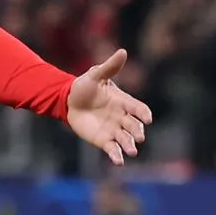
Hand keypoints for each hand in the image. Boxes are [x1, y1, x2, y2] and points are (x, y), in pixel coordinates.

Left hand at [66, 49, 153, 165]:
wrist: (68, 101)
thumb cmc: (84, 86)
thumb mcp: (95, 75)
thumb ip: (109, 67)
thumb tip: (123, 52)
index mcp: (123, 101)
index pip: (138, 108)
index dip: (143, 113)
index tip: (147, 118)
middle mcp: (121, 117)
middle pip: (134, 125)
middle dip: (138, 131)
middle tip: (139, 137)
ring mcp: (113, 130)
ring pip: (125, 139)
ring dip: (130, 146)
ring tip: (132, 152)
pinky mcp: (103, 140)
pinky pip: (112, 149)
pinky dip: (117, 156)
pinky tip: (119, 162)